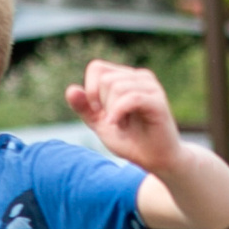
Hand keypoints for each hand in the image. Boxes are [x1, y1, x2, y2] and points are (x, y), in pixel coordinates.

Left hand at [66, 60, 182, 169]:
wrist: (155, 160)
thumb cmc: (130, 141)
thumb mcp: (100, 124)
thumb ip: (85, 108)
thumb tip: (71, 89)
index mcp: (125, 77)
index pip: (97, 67)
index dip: (90, 90)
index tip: (99, 112)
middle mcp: (140, 77)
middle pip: (105, 79)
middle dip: (103, 104)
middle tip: (117, 121)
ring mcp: (151, 87)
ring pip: (116, 87)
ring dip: (113, 112)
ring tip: (124, 124)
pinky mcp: (158, 101)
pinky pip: (130, 98)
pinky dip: (119, 113)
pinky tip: (120, 125)